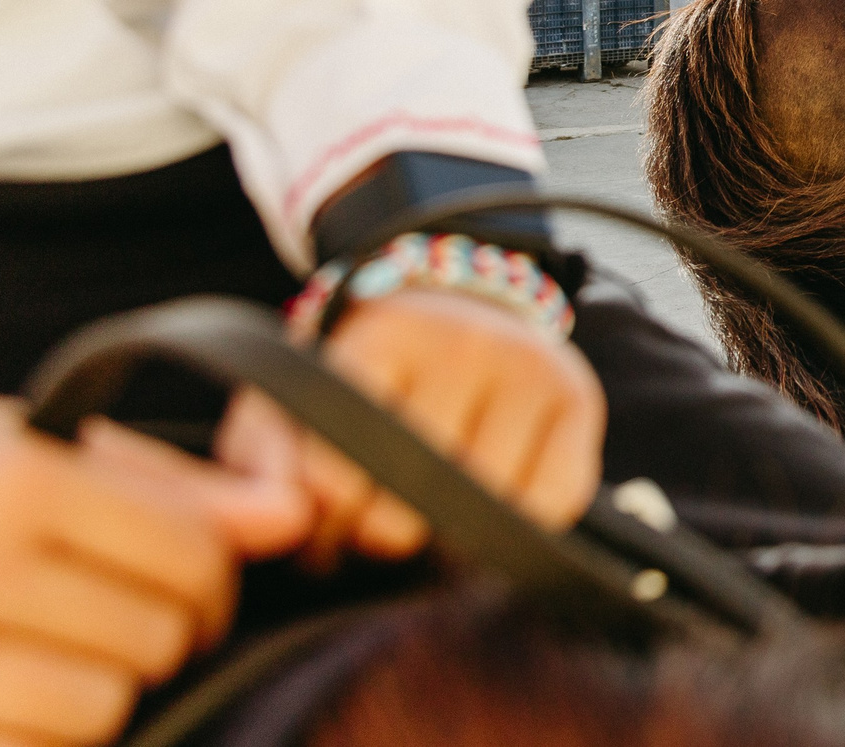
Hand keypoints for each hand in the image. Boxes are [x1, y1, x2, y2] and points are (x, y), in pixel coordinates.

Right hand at [0, 396, 308, 746]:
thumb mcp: (35, 450)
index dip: (215, 574)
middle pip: (159, 637)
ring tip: (61, 658)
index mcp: (10, 484)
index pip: (195, 553)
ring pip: (102, 712)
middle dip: (164, 635)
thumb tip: (295, 515)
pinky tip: (14, 700)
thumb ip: (174, 486)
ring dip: (102, 693)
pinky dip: (40, 737)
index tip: (192, 578)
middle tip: (125, 620)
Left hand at [219, 287, 603, 566]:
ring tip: (433, 517)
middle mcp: (465, 341)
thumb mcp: (297, 400)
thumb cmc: (367, 379)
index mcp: (383, 335)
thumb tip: (288, 520)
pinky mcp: (579, 398)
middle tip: (378, 529)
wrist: (459, 307)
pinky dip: (522, 525)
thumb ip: (265, 459)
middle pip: (416, 498)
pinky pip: (554, 501)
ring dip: (455, 538)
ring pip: (488, 507)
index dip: (328, 522)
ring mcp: (530, 367)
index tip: (328, 523)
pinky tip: (493, 502)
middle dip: (387, 535)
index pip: (342, 468)